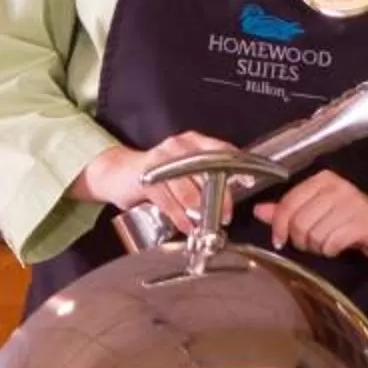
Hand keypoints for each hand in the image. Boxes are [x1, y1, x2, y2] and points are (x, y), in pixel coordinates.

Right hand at [74, 134, 235, 233]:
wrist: (119, 173)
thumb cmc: (158, 174)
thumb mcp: (184, 170)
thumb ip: (206, 179)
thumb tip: (229, 198)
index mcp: (193, 142)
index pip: (221, 150)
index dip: (236, 167)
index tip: (249, 182)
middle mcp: (179, 147)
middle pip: (206, 171)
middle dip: (218, 197)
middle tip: (225, 215)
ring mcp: (161, 161)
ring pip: (187, 188)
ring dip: (198, 211)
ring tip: (204, 225)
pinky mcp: (146, 177)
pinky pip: (167, 200)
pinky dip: (179, 216)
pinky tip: (186, 226)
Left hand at [255, 173, 367, 260]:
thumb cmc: (347, 217)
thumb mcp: (316, 210)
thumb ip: (287, 210)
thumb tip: (258, 211)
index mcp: (322, 179)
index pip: (288, 203)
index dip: (279, 226)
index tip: (280, 240)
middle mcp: (337, 187)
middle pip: (299, 222)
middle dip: (301, 240)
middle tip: (311, 243)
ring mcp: (352, 203)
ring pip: (315, 235)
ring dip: (317, 247)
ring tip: (327, 244)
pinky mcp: (365, 222)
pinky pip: (332, 243)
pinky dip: (331, 251)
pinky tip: (338, 247)